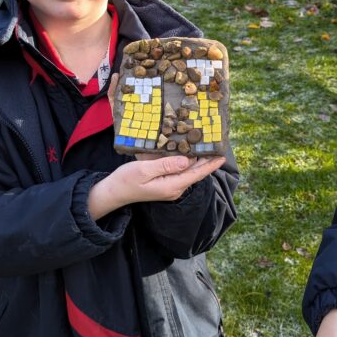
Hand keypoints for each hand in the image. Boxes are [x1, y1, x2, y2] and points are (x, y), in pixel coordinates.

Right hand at [92, 72, 225, 217]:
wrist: (113, 192)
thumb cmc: (126, 180)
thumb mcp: (145, 170)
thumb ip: (166, 165)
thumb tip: (186, 161)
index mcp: (172, 186)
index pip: (197, 174)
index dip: (211, 165)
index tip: (222, 156)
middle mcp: (175, 188)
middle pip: (195, 172)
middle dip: (207, 160)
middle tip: (217, 145)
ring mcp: (170, 187)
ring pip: (188, 171)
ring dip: (197, 159)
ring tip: (206, 145)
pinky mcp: (165, 183)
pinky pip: (179, 171)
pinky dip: (185, 161)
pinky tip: (188, 151)